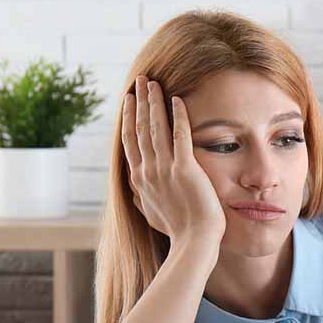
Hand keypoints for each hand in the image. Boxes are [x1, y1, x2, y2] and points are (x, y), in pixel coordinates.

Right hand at [122, 74, 225, 253]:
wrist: (194, 241)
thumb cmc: (177, 230)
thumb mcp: (151, 213)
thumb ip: (142, 197)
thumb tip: (134, 189)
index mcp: (139, 180)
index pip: (130, 141)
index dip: (128, 118)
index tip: (128, 100)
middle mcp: (148, 171)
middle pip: (139, 129)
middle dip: (138, 102)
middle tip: (139, 80)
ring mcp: (165, 169)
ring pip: (154, 127)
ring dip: (153, 102)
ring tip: (152, 82)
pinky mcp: (185, 169)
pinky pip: (180, 135)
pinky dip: (177, 116)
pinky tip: (176, 99)